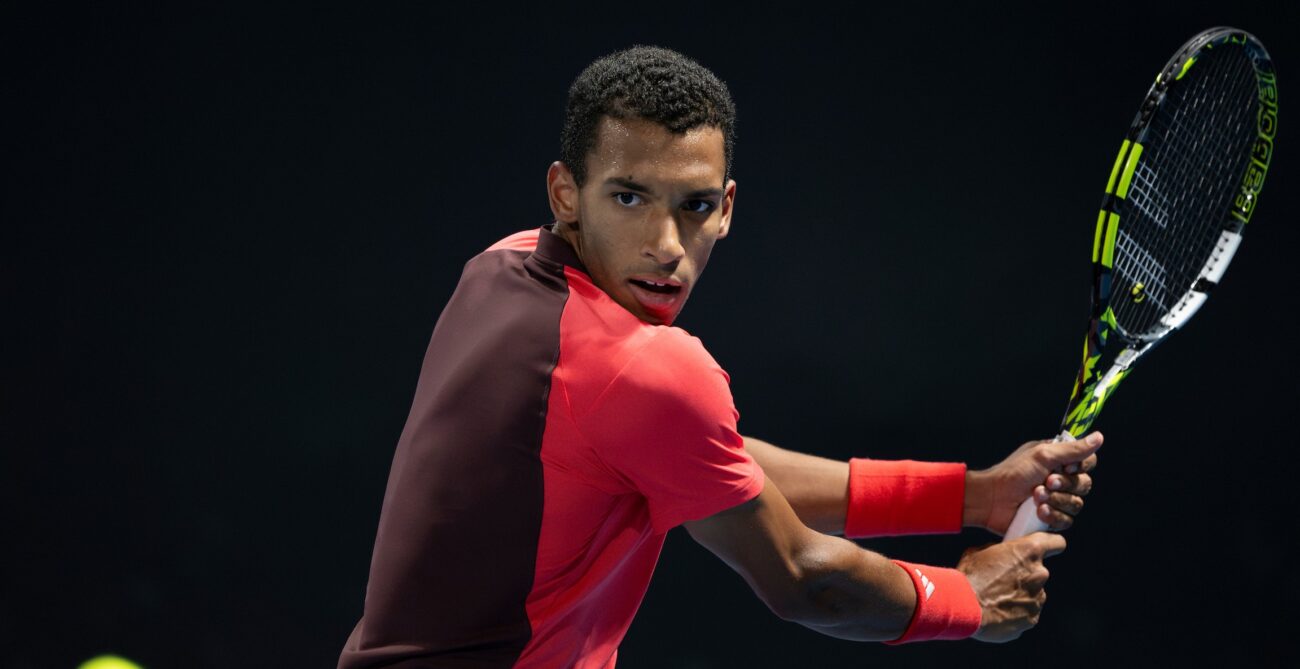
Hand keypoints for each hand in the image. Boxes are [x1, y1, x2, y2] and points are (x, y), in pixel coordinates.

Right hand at [959, 532, 1065, 642]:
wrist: (964, 608)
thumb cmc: (970, 578)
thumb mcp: (978, 551)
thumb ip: (997, 550)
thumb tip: (1000, 555)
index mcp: (1029, 551)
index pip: (1057, 542)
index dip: (1052, 544)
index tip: (1048, 548)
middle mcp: (1039, 574)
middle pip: (1039, 571)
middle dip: (1024, 574)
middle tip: (1003, 579)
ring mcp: (1038, 598)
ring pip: (1033, 592)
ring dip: (1020, 593)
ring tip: (996, 598)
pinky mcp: (1033, 618)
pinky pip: (1028, 611)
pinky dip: (1017, 611)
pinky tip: (998, 610)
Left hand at [964, 432, 1101, 535]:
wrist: (991, 499)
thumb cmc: (1013, 473)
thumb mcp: (1043, 456)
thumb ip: (1072, 449)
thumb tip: (1099, 437)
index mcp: (1059, 461)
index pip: (1087, 462)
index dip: (1081, 466)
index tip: (1066, 466)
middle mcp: (1060, 480)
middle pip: (1085, 485)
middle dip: (1065, 485)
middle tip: (1046, 481)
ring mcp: (1056, 500)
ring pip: (1076, 505)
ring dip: (1056, 500)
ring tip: (1036, 496)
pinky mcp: (1051, 518)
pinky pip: (1066, 521)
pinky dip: (1052, 515)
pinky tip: (1038, 511)